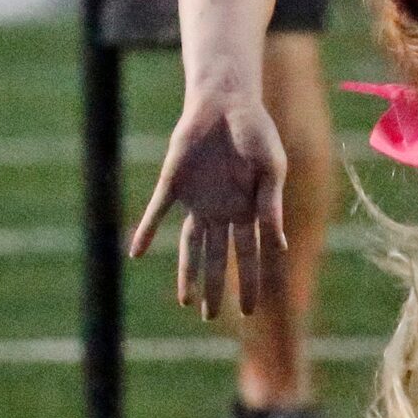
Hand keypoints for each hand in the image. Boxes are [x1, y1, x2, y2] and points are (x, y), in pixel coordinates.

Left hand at [130, 93, 289, 319]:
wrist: (226, 99)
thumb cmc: (256, 132)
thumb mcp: (271, 170)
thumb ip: (271, 207)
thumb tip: (279, 245)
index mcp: (248, 209)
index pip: (251, 254)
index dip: (252, 282)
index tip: (252, 311)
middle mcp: (222, 210)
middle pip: (218, 257)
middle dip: (216, 288)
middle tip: (211, 318)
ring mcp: (197, 199)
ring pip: (190, 245)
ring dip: (187, 273)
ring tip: (185, 302)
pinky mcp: (173, 182)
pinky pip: (158, 212)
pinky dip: (147, 231)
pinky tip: (137, 253)